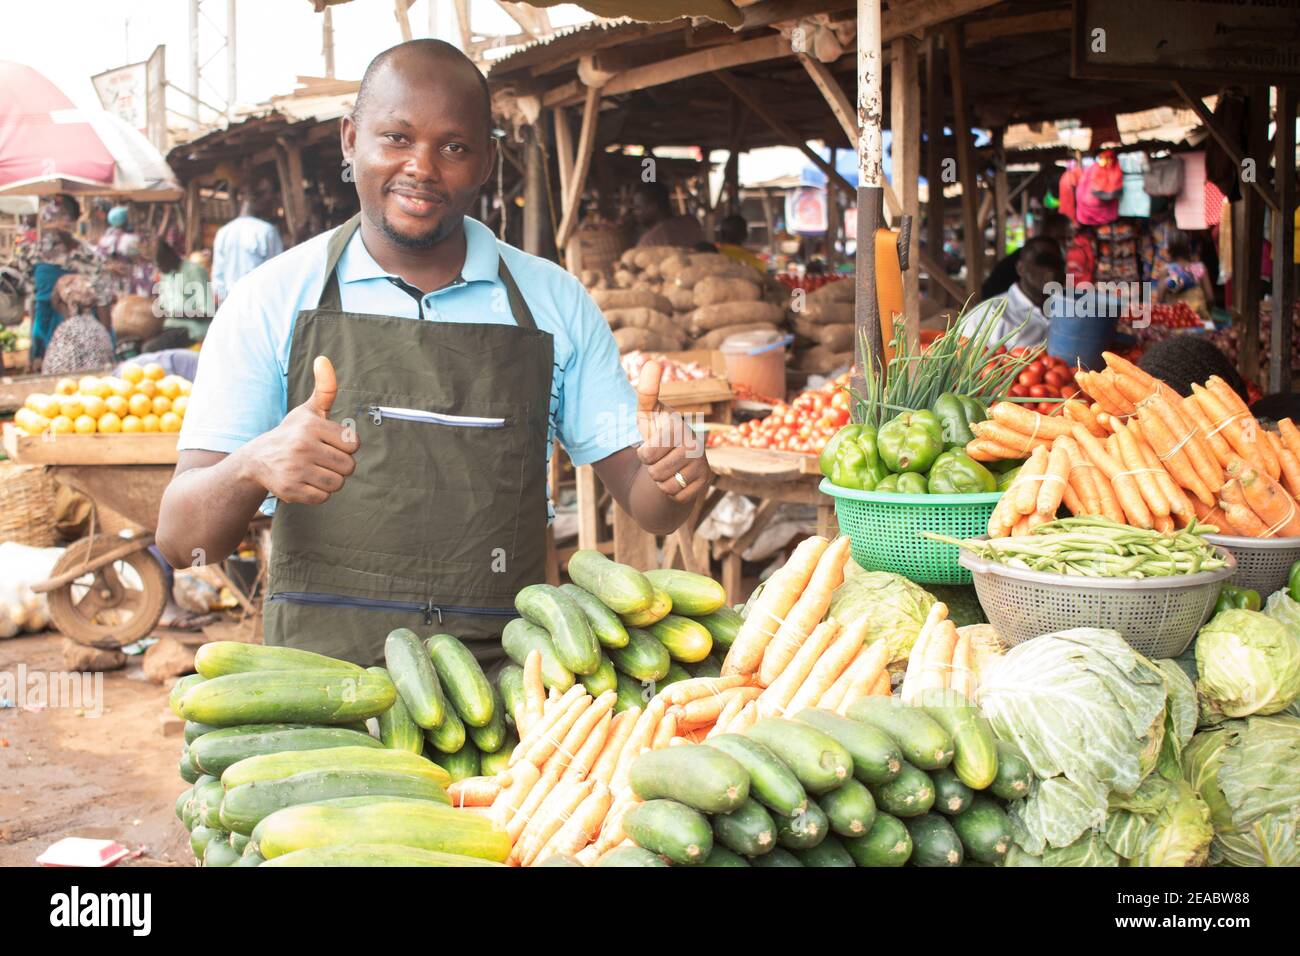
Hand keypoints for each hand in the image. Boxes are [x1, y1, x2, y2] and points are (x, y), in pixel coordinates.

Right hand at [244, 355, 358, 504]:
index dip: (345, 446)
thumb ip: (325, 387)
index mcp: (311, 426)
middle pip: (348, 466)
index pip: (353, 444)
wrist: (257, 460)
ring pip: (337, 484)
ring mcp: (295, 470)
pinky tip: (304, 481)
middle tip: (321, 459)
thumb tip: (323, 358)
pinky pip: (323, 498)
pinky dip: (317, 493)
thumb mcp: (308, 410)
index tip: (329, 443)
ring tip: (313, 470)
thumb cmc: (292, 433)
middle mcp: (301, 446)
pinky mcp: (290, 490)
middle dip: (339, 465)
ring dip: (330, 480)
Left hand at [635, 360, 711, 503]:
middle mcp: (696, 445)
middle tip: (661, 458)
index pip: (647, 454)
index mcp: (679, 428)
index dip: (643, 454)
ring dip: (660, 480)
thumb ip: (647, 391)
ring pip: (664, 485)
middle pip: (655, 472)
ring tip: (667, 467)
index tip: (652, 444)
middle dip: (651, 469)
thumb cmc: (657, 432)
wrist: (674, 459)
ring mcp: (703, 465)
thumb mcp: (647, 414)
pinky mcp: (704, 483)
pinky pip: (675, 496)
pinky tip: (677, 479)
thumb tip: (652, 361)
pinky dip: (670, 491)